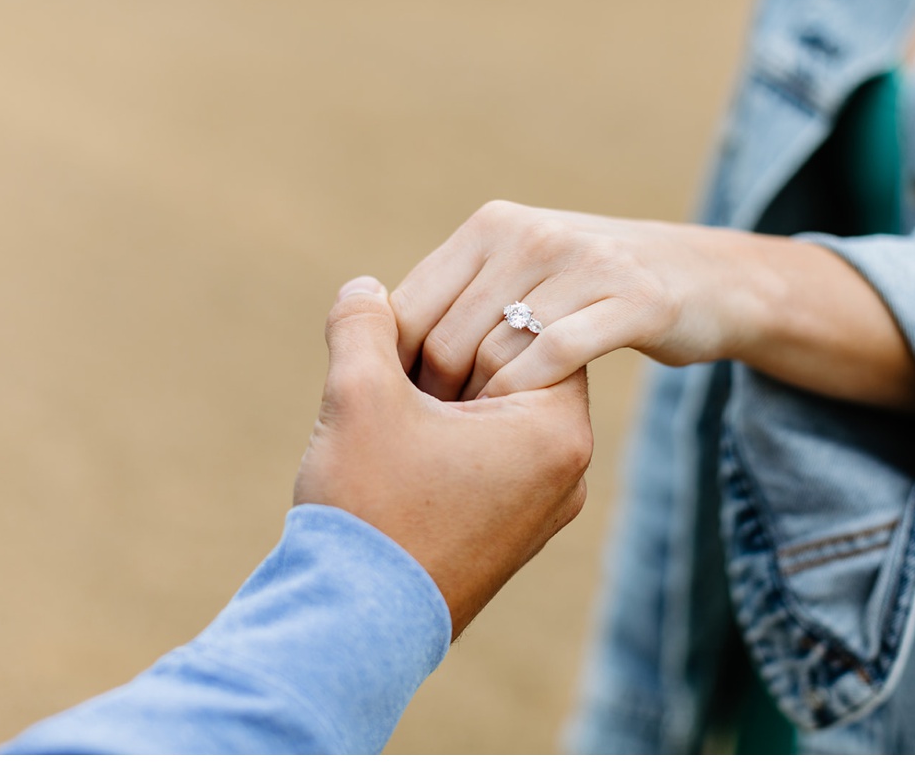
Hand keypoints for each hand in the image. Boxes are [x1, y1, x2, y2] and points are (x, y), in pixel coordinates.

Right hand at [293, 277, 590, 636]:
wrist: (348, 629)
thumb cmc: (368, 507)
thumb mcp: (359, 390)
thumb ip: (366, 320)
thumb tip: (366, 285)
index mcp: (556, 430)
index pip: (525, 326)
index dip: (457, 317)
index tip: (409, 342)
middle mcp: (566, 471)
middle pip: (509, 366)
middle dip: (444, 358)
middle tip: (393, 373)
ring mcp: (539, 509)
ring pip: (491, 411)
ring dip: (437, 397)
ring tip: (386, 411)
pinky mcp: (507, 535)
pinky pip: (483, 456)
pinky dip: (438, 438)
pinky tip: (390, 449)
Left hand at [392, 201, 914, 416]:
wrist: (703, 276)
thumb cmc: (590, 290)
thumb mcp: (521, 272)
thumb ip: (459, 299)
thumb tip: (375, 348)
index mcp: (490, 227)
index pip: (409, 305)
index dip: (390, 371)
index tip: (393, 422)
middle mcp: (528, 233)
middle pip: (446, 337)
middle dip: (433, 403)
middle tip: (432, 448)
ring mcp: (581, 262)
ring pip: (495, 352)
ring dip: (478, 411)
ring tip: (472, 446)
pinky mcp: (631, 298)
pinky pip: (555, 357)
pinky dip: (526, 400)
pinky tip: (521, 429)